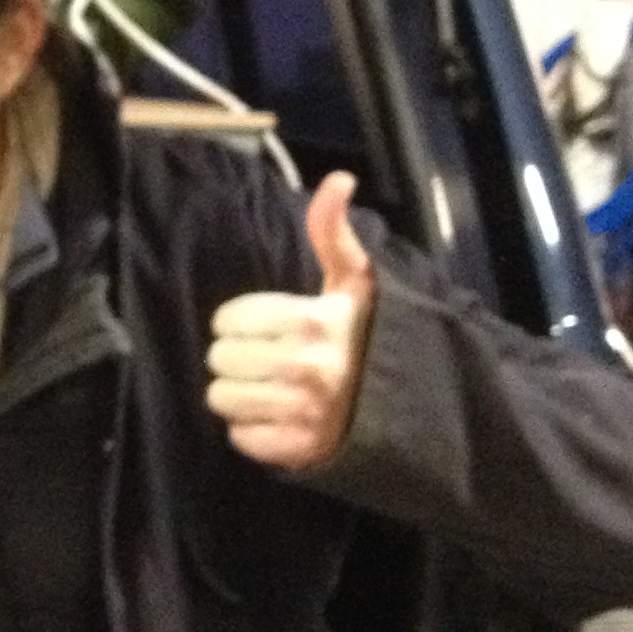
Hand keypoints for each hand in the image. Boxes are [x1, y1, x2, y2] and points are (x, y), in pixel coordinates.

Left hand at [206, 171, 375, 471]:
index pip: (229, 318)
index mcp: (314, 322)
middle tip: (270, 358)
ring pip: (221, 399)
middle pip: (219, 359)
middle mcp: (307, 368)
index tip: (272, 327)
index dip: (242, 321)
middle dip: (238, 357)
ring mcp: (303, 413)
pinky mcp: (299, 451)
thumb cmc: (371, 337)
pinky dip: (254, 431)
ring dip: (240, 394)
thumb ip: (332, 233)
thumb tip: (337, 179)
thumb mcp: (355, 283)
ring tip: (272, 387)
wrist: (412, 408)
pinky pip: (240, 438)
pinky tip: (282, 417)